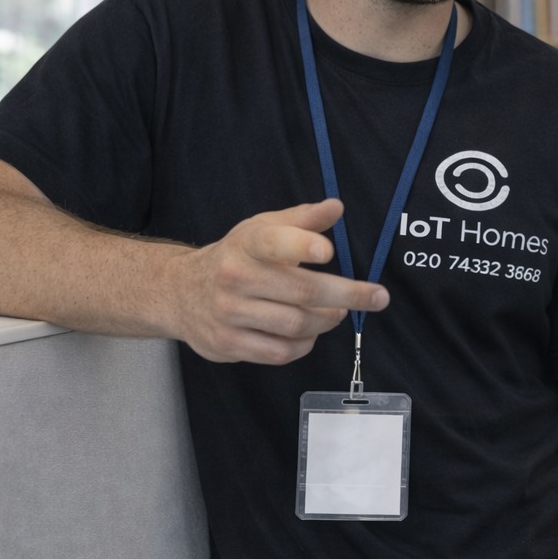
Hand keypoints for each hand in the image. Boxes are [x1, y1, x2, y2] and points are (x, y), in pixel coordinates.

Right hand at [168, 198, 387, 363]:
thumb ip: (302, 219)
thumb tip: (337, 207)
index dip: (301, 245)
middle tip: (377, 297)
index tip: (327, 251)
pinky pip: (281, 351)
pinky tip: (309, 331)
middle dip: (347, 295)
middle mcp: (235, 277)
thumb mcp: (263, 228)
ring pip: (296, 324)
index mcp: (246, 244)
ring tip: (337, 312)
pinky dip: (305, 343)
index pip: (273, 241)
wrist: (180, 292)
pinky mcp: (228, 344)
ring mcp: (229, 314)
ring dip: (327, 320)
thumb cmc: (236, 257)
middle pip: (301, 291)